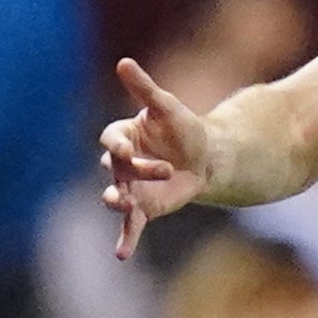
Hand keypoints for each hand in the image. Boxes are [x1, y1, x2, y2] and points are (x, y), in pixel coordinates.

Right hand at [98, 57, 212, 259]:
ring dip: (116, 201)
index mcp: (122, 135)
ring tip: (118, 204)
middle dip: (131, 171)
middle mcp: (121, 163)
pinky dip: (126, 238)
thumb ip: (144, 89)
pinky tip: (120, 255)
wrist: (206, 158)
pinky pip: (130, 225)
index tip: (125, 149)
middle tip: (153, 173)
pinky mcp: (143, 207)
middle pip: (116, 168)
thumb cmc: (185, 128)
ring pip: (117, 195)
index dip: (116, 145)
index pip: (111, 139)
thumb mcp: (167, 107)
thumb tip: (124, 62)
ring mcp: (130, 186)